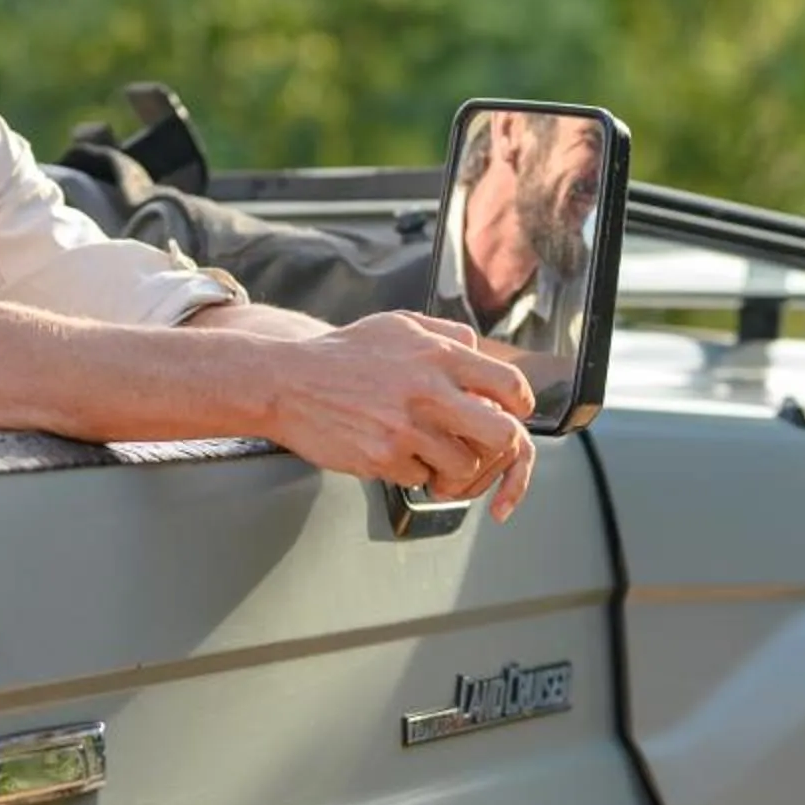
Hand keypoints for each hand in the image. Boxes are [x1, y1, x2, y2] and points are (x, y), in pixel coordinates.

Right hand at [264, 312, 537, 519]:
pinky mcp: (384, 459)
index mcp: (438, 355)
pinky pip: (422, 479)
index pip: (510, 386)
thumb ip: (446, 334)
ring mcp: (407, 429)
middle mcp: (429, 391)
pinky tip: (393, 452)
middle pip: (502, 435)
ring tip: (430, 453)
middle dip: (500, 448)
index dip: (519, 407)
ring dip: (453, 466)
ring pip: (464, 466)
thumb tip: (482, 351)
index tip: (510, 415)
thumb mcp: (399, 326)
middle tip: (482, 448)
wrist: (286, 382)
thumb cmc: (343, 355)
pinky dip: (414, 473)